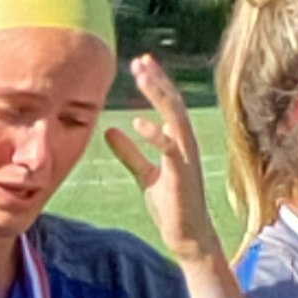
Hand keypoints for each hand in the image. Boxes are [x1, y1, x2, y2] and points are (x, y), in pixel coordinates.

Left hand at [105, 54, 223, 266]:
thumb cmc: (171, 205)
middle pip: (173, 104)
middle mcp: (186, 145)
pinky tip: (138, 123)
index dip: (155, 83)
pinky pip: (170, 148)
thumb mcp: (144, 175)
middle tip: (139, 60)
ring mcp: (186, 158)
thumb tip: (110, 131)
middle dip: (157, 81)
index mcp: (177, 142)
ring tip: (142, 77)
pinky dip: (155, 134)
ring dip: (159, 96)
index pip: (168, 104)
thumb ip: (129, 153)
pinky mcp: (182, 175)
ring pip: (175, 118)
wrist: (186, 237)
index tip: (138, 64)